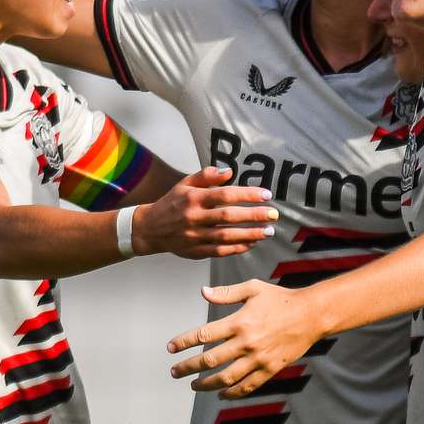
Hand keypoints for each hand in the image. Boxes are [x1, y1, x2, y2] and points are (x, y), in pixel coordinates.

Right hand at [132, 167, 278, 259]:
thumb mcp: (185, 184)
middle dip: (253, 215)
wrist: (149, 228)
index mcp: (193, 198)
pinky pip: (220, 251)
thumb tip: (229, 172)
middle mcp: (194, 217)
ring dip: (249, 234)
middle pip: (228, 216)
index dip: (247, 195)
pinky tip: (252, 243)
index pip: (224, 195)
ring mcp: (194, 236)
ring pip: (226, 236)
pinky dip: (237, 248)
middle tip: (273, 215)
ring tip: (268, 231)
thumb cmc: (172, 203)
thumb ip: (206, 176)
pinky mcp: (195, 251)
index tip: (266, 195)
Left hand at [166, 280, 320, 397]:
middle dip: (187, 367)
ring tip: (194, 385)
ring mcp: (258, 358)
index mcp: (239, 322)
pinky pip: (247, 386)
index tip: (170, 348)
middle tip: (174, 372)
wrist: (311, 315)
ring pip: (226, 378)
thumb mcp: (253, 289)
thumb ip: (226, 293)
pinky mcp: (270, 369)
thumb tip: (202, 292)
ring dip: (206, 384)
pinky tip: (221, 394)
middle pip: (209, 360)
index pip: (203, 335)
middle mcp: (246, 343)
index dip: (183, 342)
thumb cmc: (280, 299)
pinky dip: (232, 393)